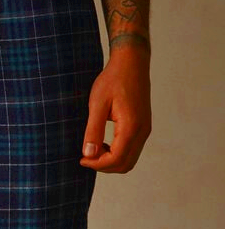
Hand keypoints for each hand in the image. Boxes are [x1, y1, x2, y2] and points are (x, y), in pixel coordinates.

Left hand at [80, 46, 151, 173]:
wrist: (132, 62)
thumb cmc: (113, 79)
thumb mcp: (97, 104)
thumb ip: (93, 130)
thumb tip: (89, 154)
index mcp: (131, 126)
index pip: (116, 159)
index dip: (97, 164)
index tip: (82, 158)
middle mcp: (142, 131)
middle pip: (125, 165)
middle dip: (104, 166)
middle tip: (87, 156)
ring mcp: (145, 130)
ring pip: (130, 160)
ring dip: (111, 161)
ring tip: (95, 149)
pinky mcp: (144, 127)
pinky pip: (132, 150)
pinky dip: (118, 154)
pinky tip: (104, 144)